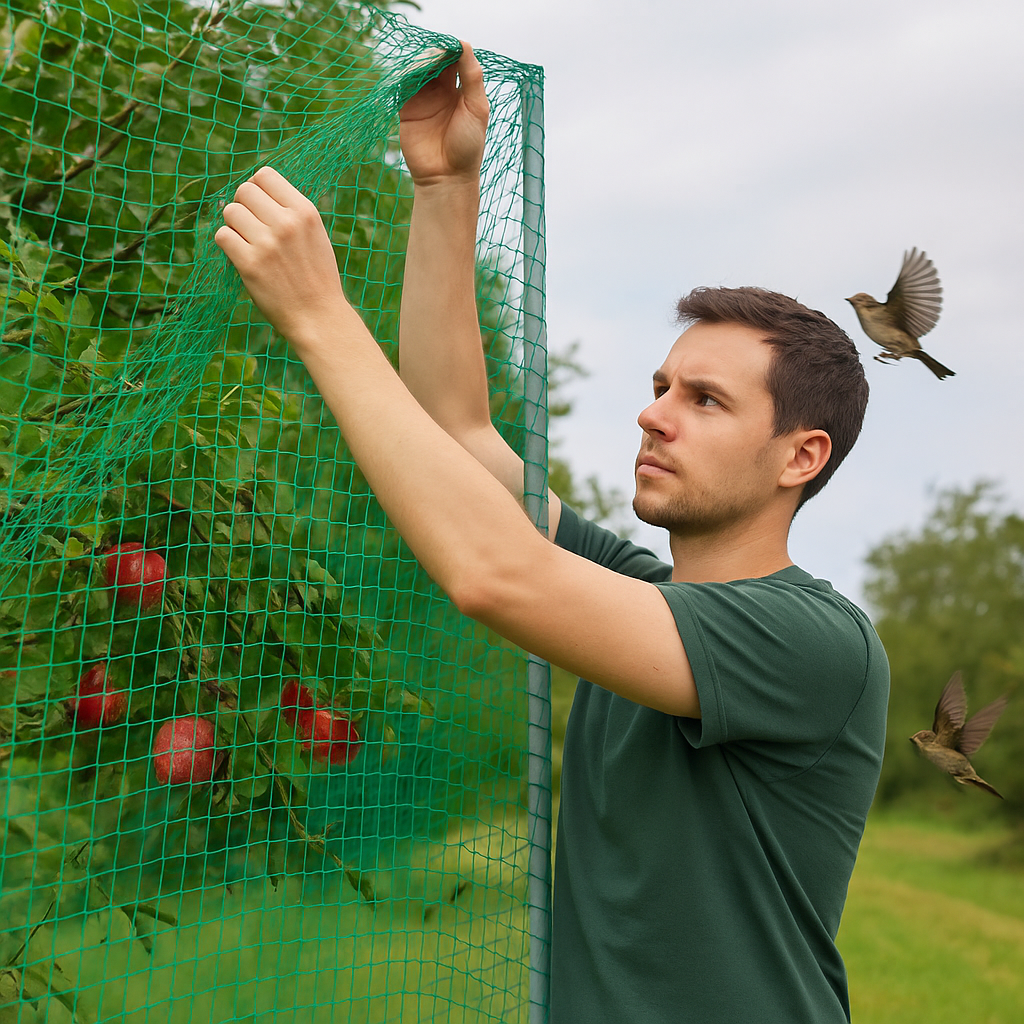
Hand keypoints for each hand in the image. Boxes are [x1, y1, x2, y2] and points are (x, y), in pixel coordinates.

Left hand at [214, 167, 358, 349]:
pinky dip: (228, 245)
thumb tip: (254, 188)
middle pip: (244, 190)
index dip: (257, 188)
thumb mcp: (315, 235)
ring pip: (230, 212)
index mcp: (305, 212)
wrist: (319, 317)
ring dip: (234, 226)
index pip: (265, 175)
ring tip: (249, 244)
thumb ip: (290, 211)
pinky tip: (242, 257)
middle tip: (252, 228)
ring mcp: (268, 243)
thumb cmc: (316, 277)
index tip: (260, 207)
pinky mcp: (250, 264)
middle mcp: (287, 223)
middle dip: (244, 206)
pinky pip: (222, 236)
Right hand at [399, 42, 488, 186]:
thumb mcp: (477, 108)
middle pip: (435, 60)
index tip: (451, 46)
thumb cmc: (468, 146)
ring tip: (424, 67)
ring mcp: (424, 99)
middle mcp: (442, 91)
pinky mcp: (407, 109)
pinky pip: (403, 86)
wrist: (446, 177)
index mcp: (462, 90)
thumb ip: (472, 77)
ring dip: (420, 63)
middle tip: (436, 57)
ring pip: (418, 70)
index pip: (455, 59)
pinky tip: (411, 75)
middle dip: (434, 53)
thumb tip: (464, 43)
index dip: (452, 49)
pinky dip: (405, 76)